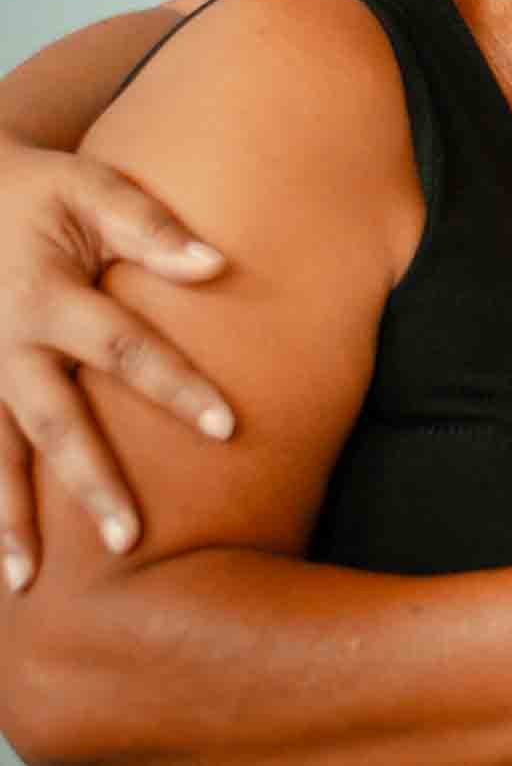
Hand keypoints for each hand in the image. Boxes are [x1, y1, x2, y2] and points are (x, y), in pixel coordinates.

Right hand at [0, 139, 233, 591]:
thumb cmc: (39, 192)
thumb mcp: (91, 188)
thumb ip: (151, 227)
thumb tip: (217, 266)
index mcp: (45, 296)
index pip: (124, 350)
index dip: (176, 388)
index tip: (229, 429)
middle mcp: (2, 343)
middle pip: (51, 423)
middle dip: (89, 482)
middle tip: (128, 541)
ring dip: (6, 518)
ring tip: (23, 584)